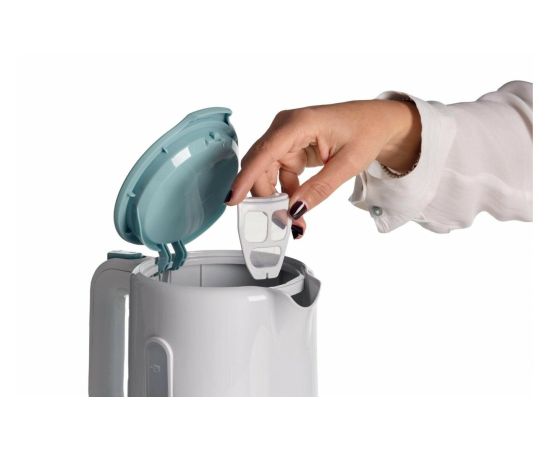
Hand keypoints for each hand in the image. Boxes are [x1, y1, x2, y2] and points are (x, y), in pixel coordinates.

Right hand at [225, 100, 420, 237]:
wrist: (378, 121)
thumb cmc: (366, 132)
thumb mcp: (347, 165)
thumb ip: (319, 189)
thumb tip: (293, 210)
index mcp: (299, 123)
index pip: (264, 153)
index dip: (245, 178)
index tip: (232, 199)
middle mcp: (285, 127)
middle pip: (260, 166)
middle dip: (265, 197)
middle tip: (278, 224)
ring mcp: (286, 137)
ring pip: (266, 173)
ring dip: (276, 198)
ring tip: (293, 221)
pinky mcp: (290, 148)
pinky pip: (278, 174)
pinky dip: (285, 193)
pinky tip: (296, 208)